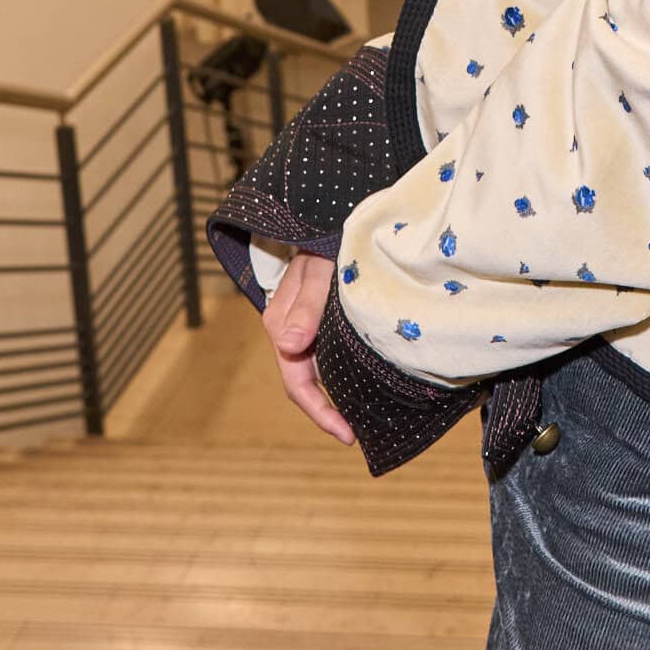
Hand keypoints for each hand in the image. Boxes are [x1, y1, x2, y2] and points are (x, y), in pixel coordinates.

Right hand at [263, 249, 354, 443]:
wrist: (327, 215)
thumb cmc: (323, 239)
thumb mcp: (318, 269)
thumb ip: (306, 305)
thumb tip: (289, 346)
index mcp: (281, 324)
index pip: (298, 384)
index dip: (321, 412)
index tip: (348, 434)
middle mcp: (288, 330)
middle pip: (306, 383)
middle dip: (330, 411)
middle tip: (363, 432)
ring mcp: (302, 326)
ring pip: (316, 370)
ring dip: (336, 392)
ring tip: (368, 414)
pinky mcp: (318, 318)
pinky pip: (326, 353)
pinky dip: (341, 370)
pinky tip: (364, 379)